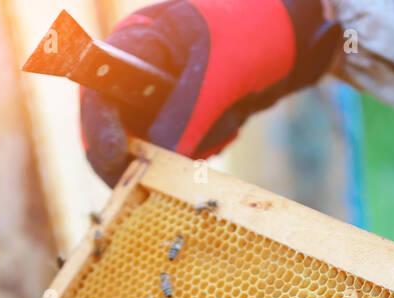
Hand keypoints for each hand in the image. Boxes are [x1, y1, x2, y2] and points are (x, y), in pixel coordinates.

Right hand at [81, 0, 341, 185]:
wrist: (296, 35)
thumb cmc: (257, 30)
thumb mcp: (222, 71)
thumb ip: (188, 114)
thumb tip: (157, 162)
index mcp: (135, 44)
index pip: (97, 95)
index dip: (100, 133)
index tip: (119, 162)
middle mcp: (139, 72)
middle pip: (117, 132)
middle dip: (148, 152)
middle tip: (170, 172)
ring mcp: (159, 97)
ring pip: (150, 149)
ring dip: (189, 147)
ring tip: (227, 118)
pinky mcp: (182, 118)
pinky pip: (178, 152)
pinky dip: (204, 148)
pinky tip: (230, 120)